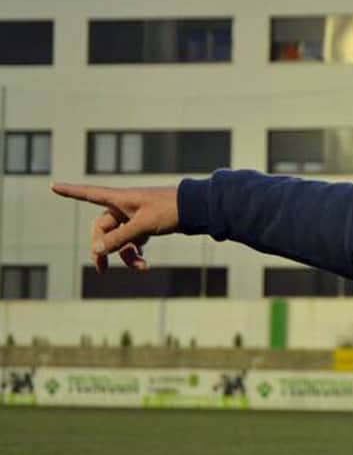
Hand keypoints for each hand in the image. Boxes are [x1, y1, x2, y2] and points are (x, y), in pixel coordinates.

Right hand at [51, 183, 179, 272]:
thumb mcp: (143, 226)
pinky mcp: (145, 224)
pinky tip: (144, 261)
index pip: (89, 194)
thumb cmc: (170, 210)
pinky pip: (132, 240)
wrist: (197, 209)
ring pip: (119, 238)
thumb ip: (119, 238)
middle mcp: (124, 206)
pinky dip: (135, 251)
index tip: (52, 185)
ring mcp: (134, 216)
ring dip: (125, 254)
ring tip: (141, 267)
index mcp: (120, 199)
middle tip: (102, 269)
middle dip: (103, 248)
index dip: (70, 191)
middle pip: (102, 228)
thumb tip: (96, 250)